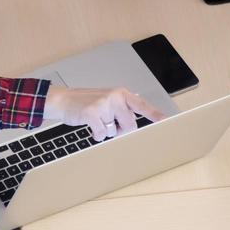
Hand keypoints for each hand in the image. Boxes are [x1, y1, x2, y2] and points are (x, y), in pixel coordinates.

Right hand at [43, 85, 166, 141]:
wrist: (64, 100)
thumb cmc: (89, 103)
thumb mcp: (109, 102)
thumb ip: (123, 111)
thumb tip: (134, 129)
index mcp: (122, 94)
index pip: (142, 105)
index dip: (154, 114)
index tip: (165, 120)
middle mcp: (115, 97)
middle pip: (130, 126)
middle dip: (121, 130)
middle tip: (109, 123)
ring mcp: (103, 104)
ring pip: (115, 131)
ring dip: (106, 131)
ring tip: (96, 120)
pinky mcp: (91, 112)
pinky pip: (102, 133)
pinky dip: (97, 134)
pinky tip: (90, 126)